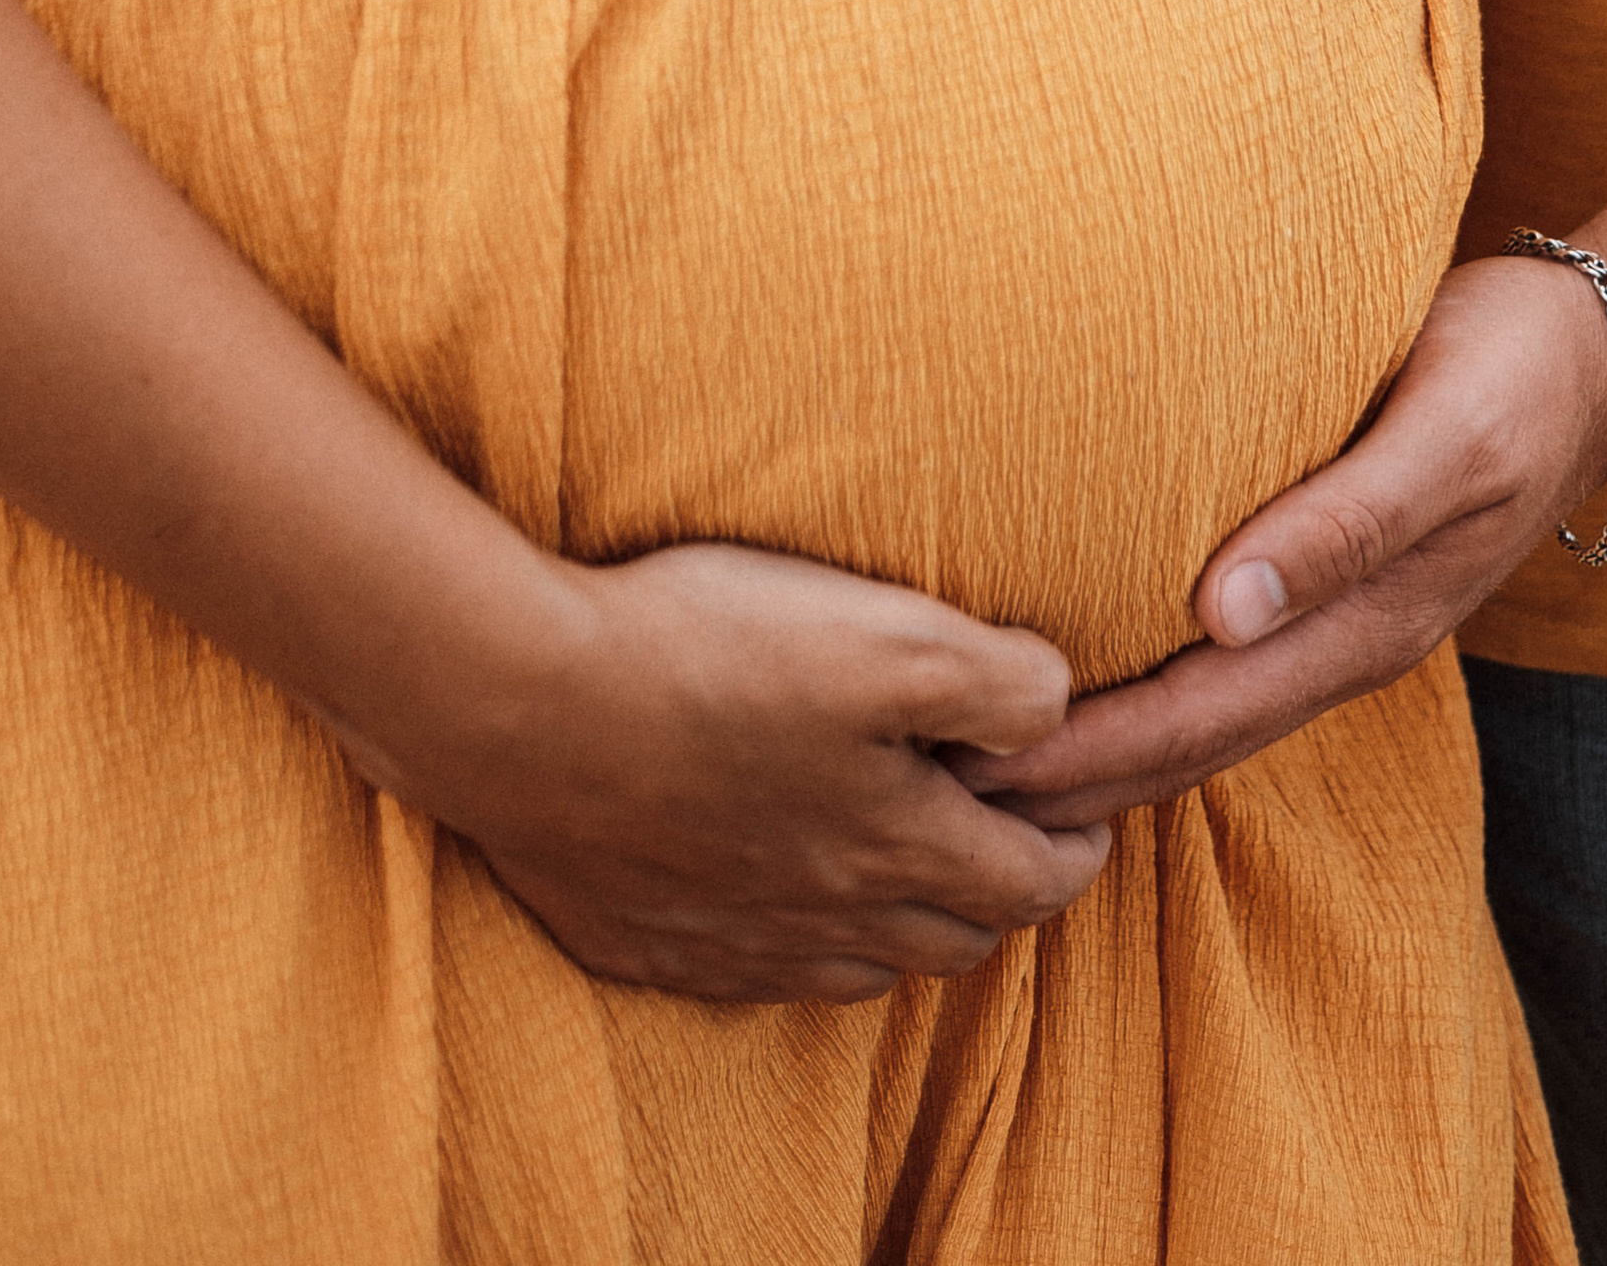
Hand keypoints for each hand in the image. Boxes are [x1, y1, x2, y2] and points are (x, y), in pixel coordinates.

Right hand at [330, 539, 1112, 1003]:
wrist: (519, 703)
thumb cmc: (706, 652)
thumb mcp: (890, 636)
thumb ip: (999, 681)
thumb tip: (1058, 708)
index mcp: (895, 845)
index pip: (1027, 882)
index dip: (1073, 851)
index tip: (1086, 820)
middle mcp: (821, 914)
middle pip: (947, 938)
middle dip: (995, 896)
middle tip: (1006, 845)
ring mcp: (724, 938)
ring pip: (851, 967)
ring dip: (897, 929)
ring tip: (902, 874)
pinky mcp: (639, 936)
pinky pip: (742, 971)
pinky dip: (784, 944)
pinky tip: (768, 899)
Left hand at [947, 259, 1606, 827]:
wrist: (1595, 356)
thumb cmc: (1510, 373)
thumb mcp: (1441, 437)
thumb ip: (1342, 522)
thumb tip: (1224, 610)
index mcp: (1361, 627)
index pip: (1194, 719)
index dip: (1084, 754)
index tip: (975, 772)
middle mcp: (1338, 645)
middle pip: (1182, 745)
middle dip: (1065, 780)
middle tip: (932, 792)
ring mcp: (1333, 623)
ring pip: (1196, 717)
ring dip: (1095, 750)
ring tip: (980, 761)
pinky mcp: (1323, 581)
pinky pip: (1216, 666)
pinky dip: (1140, 692)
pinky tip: (1079, 677)